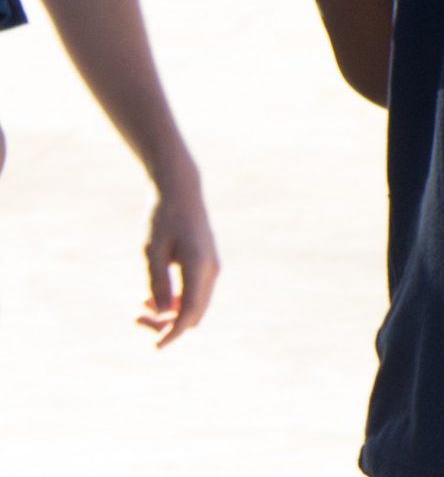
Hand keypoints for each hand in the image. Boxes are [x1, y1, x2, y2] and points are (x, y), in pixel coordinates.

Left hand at [135, 178, 218, 346]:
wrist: (181, 193)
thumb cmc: (162, 219)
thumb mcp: (151, 251)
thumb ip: (158, 283)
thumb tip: (165, 314)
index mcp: (198, 265)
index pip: (190, 311)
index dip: (173, 332)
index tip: (155, 347)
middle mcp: (211, 270)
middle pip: (194, 313)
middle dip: (166, 323)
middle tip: (135, 317)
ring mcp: (211, 268)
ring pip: (195, 305)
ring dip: (169, 313)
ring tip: (139, 307)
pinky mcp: (206, 265)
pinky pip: (194, 293)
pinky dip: (175, 301)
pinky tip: (152, 296)